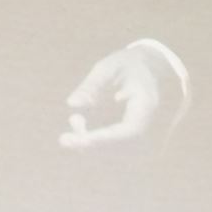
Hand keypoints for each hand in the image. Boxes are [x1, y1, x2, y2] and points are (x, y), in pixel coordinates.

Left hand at [59, 38, 183, 151]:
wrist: (147, 65)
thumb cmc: (126, 64)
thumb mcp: (107, 67)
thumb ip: (90, 85)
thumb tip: (71, 104)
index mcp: (146, 103)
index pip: (129, 129)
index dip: (106, 138)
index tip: (83, 140)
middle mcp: (146, 120)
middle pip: (121, 143)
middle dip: (92, 144)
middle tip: (64, 140)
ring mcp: (140, 127)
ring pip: (115, 147)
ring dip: (90, 144)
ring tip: (67, 133)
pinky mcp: (130, 130)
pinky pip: (113, 142)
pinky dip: (93, 139)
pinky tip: (76, 125)